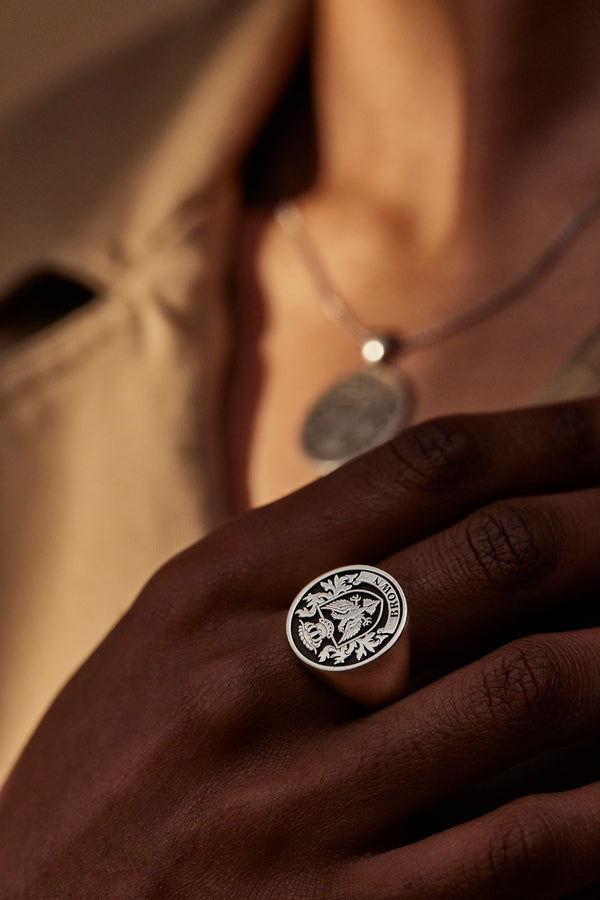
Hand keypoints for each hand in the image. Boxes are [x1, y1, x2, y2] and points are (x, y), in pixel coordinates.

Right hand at [1, 399, 598, 897]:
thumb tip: (442, 505)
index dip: (552, 437)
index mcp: (217, 587)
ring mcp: (297, 805)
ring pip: (530, 691)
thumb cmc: (109, 773)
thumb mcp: (172, 637)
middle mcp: (257, 675)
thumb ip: (295, 568)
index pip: (425, 471)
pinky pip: (519, 848)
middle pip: (495, 558)